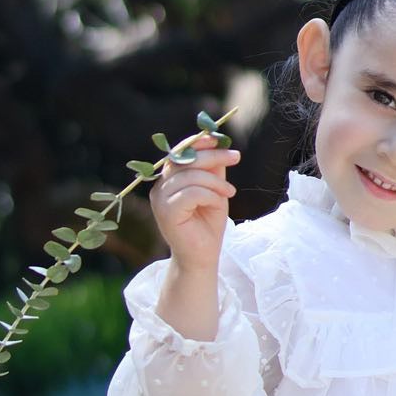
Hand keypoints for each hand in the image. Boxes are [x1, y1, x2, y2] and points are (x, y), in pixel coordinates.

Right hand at [149, 132, 240, 269]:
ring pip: (191, 176)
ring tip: (229, 192)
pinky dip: (210, 195)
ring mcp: (160, 199)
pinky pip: (192, 192)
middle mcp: (159, 187)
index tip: (219, 139)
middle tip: (235, 157)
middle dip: (214, 156)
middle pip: (185, 159)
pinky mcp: (166, 212)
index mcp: (168, 180)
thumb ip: (212, 168)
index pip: (180, 152)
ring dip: (216, 182)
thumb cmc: (207, 225)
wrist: (203, 256)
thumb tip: (216, 142)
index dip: (198, 142)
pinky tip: (219, 203)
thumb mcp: (214, 189)